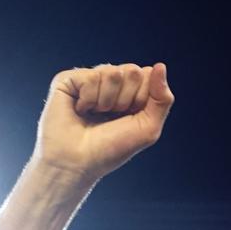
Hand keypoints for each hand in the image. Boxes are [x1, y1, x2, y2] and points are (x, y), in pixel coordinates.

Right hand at [32, 62, 173, 183]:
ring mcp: (89, 78)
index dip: (142, 99)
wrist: (78, 163)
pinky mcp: (68, 79)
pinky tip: (79, 110)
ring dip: (106, 102)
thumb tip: (160, 66)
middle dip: (125, 100)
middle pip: (133, 71)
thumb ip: (162, 98)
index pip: (148, 74)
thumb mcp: (148, 128)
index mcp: (130, 91)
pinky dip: (88, 100)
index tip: (127, 118)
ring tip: (93, 115)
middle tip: (109, 117)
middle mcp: (110, 82)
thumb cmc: (110, 149)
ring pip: (112, 72)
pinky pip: (91, 77)